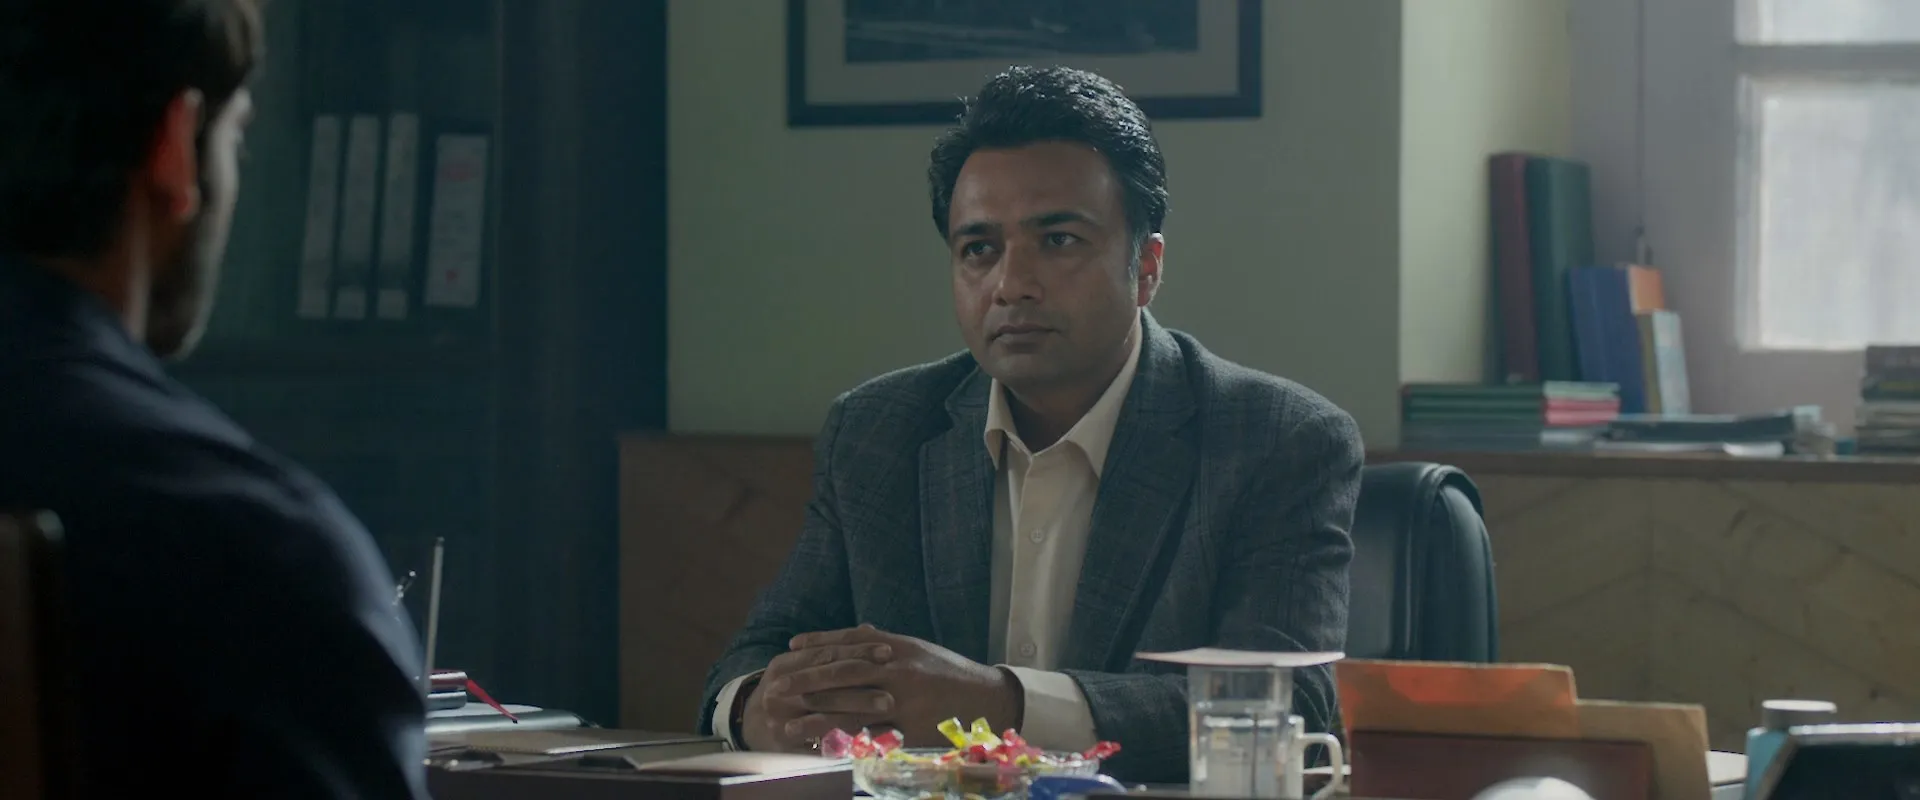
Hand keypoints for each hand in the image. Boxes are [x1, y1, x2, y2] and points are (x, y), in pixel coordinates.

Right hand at [740, 629, 897, 752]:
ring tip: (887, 711)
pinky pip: (819, 745)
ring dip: (858, 713)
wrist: (753, 725)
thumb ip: (832, 650)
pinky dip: (846, 742)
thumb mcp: (801, 666)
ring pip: (824, 715)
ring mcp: (778, 720)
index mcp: (783, 666)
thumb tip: (869, 628)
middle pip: (826, 685)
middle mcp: (777, 692)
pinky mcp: (784, 747)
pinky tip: (871, 740)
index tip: (888, 652)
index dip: (857, 651)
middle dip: (862, 685)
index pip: (825, 654)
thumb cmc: (789, 690)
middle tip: (894, 686)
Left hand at [786, 625, 1021, 748]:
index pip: (849, 642)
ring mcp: (903, 701)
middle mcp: (897, 669)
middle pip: (842, 674)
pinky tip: (821, 748)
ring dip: (815, 718)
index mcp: (898, 647)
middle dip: (806, 681)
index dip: (818, 644)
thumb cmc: (949, 672)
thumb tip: (863, 629)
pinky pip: (870, 737)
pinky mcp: (909, 729)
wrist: (988, 698)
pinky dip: (844, 742)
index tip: (791, 648)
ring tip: (786, 725)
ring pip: (849, 708)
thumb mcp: (919, 649)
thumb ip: (889, 642)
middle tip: (776, 687)